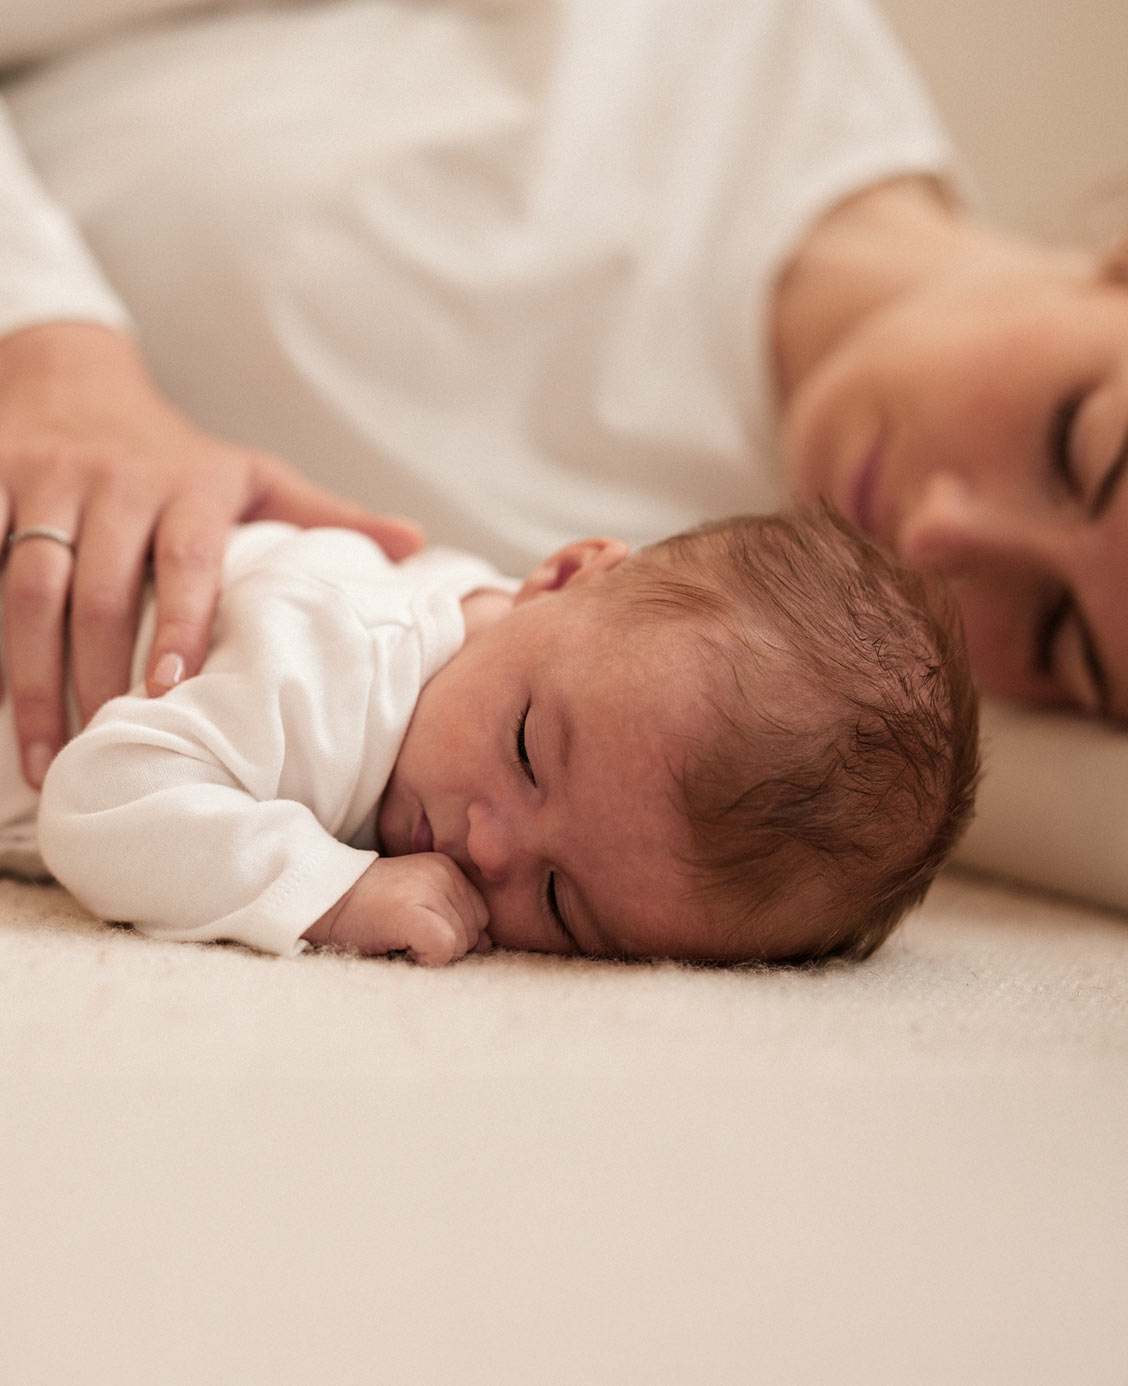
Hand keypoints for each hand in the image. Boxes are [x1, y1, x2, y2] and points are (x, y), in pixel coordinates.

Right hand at [0, 322, 424, 786]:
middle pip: (99, 593)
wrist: (77, 382)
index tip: (169, 696)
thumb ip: (327, 516)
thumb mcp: (256, 476)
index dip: (179, 628)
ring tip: (43, 756)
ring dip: (29, 675)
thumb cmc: (181, 455)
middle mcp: (115, 483)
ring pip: (24, 587)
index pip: (187, 565)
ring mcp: (46, 483)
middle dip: (95, 677)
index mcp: (190, 489)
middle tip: (102, 755)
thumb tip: (417, 546)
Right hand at [302, 854, 490, 964]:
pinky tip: (400, 948)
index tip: (416, 930)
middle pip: (476, 934)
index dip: (454, 935)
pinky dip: (426, 961)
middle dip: (446, 946)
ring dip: (432, 955)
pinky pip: (444, 951)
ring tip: (398, 938)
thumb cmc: (366, 908)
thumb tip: (486, 944)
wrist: (319, 899)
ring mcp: (430, 891)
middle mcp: (445, 874)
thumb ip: (452, 914)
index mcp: (448, 868)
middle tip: (404, 936)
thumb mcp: (416, 899)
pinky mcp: (414, 913)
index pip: (481, 917)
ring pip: (461, 946)